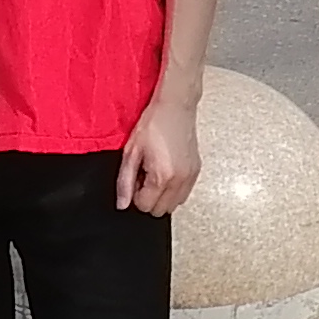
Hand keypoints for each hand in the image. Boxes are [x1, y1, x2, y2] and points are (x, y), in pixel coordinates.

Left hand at [116, 94, 202, 216]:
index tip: (136, 178)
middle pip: (160, 211)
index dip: (136, 195)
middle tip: (145, 175)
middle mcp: (180, 180)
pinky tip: (166, 170)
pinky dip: (173, 189)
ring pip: (174, 205)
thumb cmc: (153, 123)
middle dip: (149, 198)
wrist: (175, 106)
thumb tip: (122, 204)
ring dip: (162, 196)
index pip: (145, 207)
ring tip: (156, 172)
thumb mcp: (131, 152)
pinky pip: (183, 194)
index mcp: (162, 176)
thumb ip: (125, 181)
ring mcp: (191, 177)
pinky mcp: (196, 172)